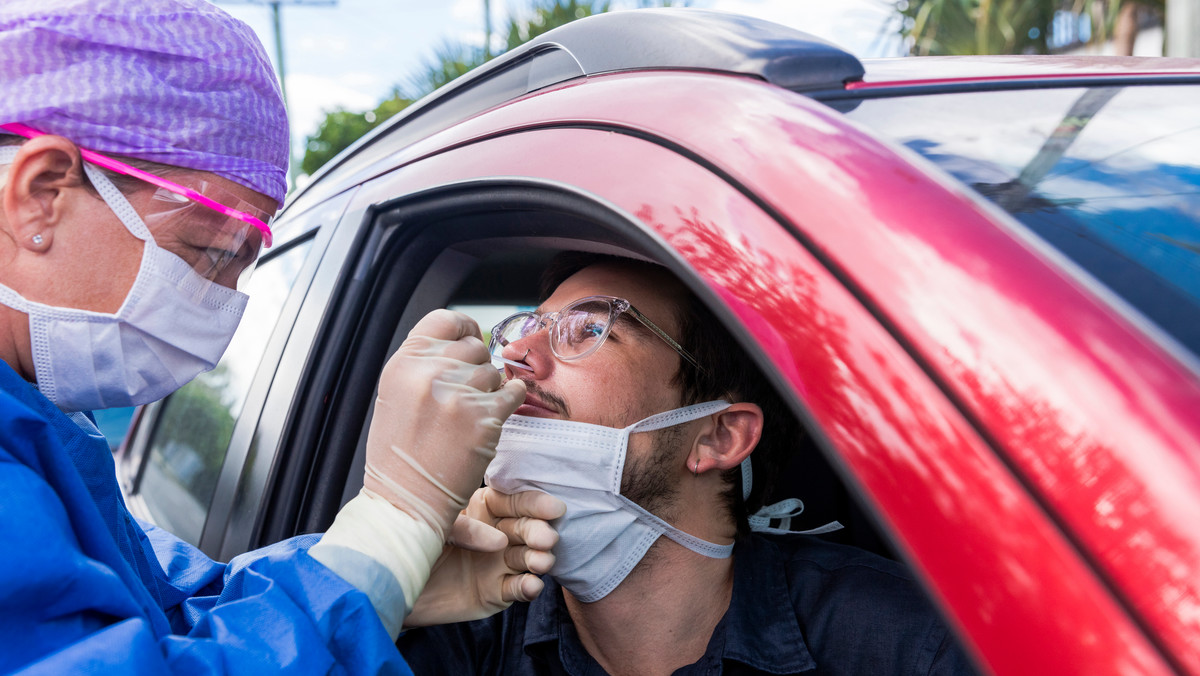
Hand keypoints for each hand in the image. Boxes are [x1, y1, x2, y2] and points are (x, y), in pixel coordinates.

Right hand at [362, 310, 525, 538]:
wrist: (406, 500)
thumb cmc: (400, 453)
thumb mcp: (396, 395)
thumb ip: (423, 365)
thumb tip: (461, 341)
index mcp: (403, 363)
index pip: (444, 320)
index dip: (464, 328)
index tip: (471, 338)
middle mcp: (429, 372)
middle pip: (474, 347)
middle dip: (476, 367)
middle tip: (467, 394)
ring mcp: (458, 394)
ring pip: (493, 372)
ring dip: (491, 390)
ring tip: (472, 413)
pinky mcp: (484, 418)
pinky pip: (513, 392)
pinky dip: (512, 399)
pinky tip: (499, 411)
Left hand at [403, 487, 565, 627]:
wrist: (392, 583)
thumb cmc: (411, 541)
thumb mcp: (434, 523)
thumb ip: (467, 528)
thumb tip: (499, 540)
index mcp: (485, 508)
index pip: (515, 502)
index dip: (535, 504)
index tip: (554, 508)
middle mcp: (498, 533)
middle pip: (526, 529)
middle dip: (538, 533)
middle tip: (546, 540)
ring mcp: (498, 563)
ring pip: (526, 558)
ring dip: (538, 560)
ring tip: (541, 563)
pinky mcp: (496, 592)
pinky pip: (516, 588)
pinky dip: (527, 587)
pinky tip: (531, 586)